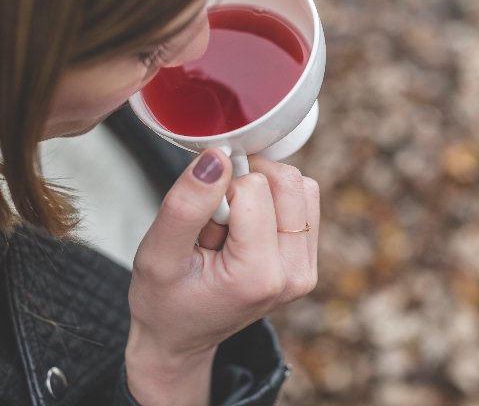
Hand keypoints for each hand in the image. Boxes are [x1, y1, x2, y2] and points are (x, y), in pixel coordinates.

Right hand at [125, 149, 318, 405]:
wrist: (181, 334)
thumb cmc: (165, 300)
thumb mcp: (158, 253)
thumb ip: (186, 204)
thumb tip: (217, 157)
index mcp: (258, 276)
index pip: (253, 187)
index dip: (220, 192)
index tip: (205, 223)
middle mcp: (294, 273)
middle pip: (286, 182)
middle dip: (244, 188)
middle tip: (218, 224)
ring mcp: (306, 268)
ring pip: (300, 187)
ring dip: (260, 193)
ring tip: (232, 228)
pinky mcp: (308, 259)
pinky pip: (304, 201)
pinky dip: (273, 200)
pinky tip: (248, 227)